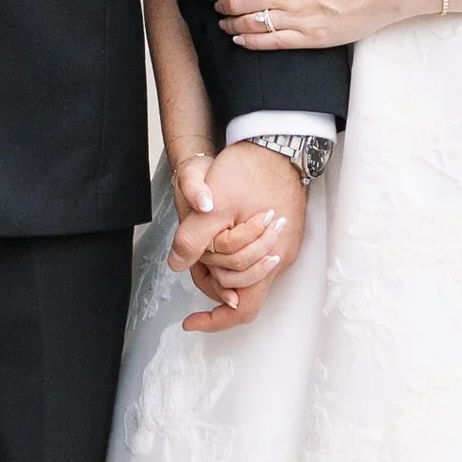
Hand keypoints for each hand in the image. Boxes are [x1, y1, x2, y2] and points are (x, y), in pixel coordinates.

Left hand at [166, 141, 303, 332]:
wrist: (278, 140)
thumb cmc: (250, 169)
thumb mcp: (212, 205)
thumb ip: (193, 239)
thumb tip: (177, 264)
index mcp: (268, 259)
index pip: (243, 309)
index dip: (215, 320)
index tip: (190, 321)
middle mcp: (280, 259)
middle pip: (240, 291)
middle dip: (211, 283)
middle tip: (189, 263)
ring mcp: (284, 245)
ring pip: (246, 273)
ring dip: (221, 265)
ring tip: (200, 243)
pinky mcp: (281, 232)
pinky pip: (254, 256)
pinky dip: (232, 252)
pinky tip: (218, 232)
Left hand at [218, 0, 421, 53]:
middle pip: (240, 2)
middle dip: (223, 5)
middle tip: (219, 6)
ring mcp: (296, 17)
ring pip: (251, 23)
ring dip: (231, 25)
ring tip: (225, 24)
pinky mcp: (308, 37)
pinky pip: (270, 42)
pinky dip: (250, 42)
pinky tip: (240, 40)